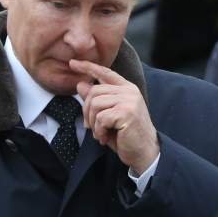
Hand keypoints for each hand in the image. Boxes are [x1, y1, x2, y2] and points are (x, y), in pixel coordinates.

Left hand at [73, 60, 158, 174]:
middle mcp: (129, 91)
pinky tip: (105, 138)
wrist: (145, 153)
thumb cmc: (127, 136)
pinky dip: (99, 131)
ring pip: (95, 104)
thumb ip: (96, 100)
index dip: (88, 67)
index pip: (105, 72)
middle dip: (87, 111)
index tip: (72, 63)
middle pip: (94, 91)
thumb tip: (80, 84)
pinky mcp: (127, 112)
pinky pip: (101, 118)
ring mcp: (129, 100)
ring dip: (93, 123)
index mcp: (127, 89)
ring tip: (100, 134)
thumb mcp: (108, 116)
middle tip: (92, 128)